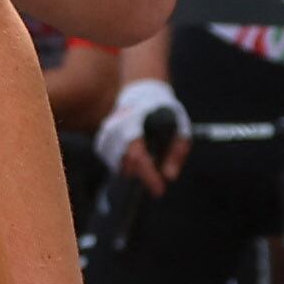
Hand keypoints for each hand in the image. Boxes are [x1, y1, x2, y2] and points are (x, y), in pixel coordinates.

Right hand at [94, 78, 186, 192]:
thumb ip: (177, 153)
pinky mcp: (102, 138)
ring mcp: (107, 133)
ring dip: (133, 169)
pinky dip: (123, 164)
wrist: (143, 92)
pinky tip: (133, 156)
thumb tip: (170, 177)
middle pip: (126, 165)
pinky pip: (110, 161)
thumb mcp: (180, 129)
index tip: (159, 191)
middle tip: (155, 173)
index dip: (149, 177)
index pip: (138, 157)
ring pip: (117, 165)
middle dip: (142, 173)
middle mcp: (116, 129)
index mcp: (135, 125)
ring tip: (146, 160)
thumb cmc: (165, 111)